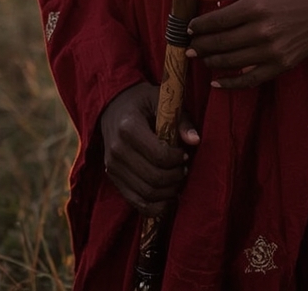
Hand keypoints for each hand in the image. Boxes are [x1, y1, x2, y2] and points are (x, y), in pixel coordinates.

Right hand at [100, 82, 200, 215]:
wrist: (113, 106)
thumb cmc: (142, 102)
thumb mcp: (161, 100)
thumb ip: (181, 120)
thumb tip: (195, 141)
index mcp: (129, 128)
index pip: (158, 155)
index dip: (177, 159)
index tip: (185, 154)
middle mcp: (117, 150)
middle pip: (153, 178)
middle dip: (175, 177)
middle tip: (184, 169)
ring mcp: (112, 166)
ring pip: (146, 193)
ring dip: (168, 192)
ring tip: (177, 179)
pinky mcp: (112, 178)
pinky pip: (135, 202)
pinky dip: (154, 206)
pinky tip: (167, 197)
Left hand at [186, 0, 307, 90]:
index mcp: (256, 6)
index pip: (216, 21)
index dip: (198, 26)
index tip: (189, 28)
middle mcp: (262, 31)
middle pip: (220, 43)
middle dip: (200, 45)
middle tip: (188, 46)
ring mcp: (273, 51)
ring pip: (231, 62)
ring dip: (211, 61)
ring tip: (201, 58)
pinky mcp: (282, 65)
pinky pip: (251, 79)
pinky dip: (231, 83)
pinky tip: (217, 82)